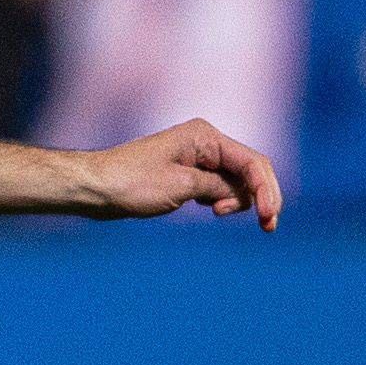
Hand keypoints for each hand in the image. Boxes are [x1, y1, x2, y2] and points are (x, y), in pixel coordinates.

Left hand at [88, 117, 283, 227]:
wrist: (96, 188)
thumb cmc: (131, 183)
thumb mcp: (182, 187)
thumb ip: (218, 188)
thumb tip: (242, 194)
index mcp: (205, 136)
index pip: (253, 162)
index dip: (267, 190)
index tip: (269, 219)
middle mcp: (205, 142)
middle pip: (250, 170)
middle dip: (260, 197)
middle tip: (267, 227)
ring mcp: (197, 157)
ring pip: (236, 181)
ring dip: (237, 200)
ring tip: (212, 213)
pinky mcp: (188, 173)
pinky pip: (219, 187)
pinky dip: (221, 200)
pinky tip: (208, 209)